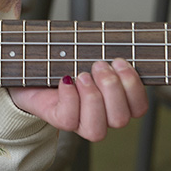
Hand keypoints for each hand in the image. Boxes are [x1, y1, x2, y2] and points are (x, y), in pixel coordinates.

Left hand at [9, 58, 147, 141]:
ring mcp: (79, 122)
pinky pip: (69, 120)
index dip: (134, 87)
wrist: (31, 66)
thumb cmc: (66, 59)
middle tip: (98, 65)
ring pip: (97, 130)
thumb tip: (123, 41)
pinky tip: (66, 80)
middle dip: (112, 88)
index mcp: (115, 102)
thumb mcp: (89, 50)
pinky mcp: (58, 119)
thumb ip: (108, 47)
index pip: (139, 109)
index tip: (120, 62)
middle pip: (120, 119)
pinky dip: (70, 98)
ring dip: (92, 98)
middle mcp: (101, 117)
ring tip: (82, 74)